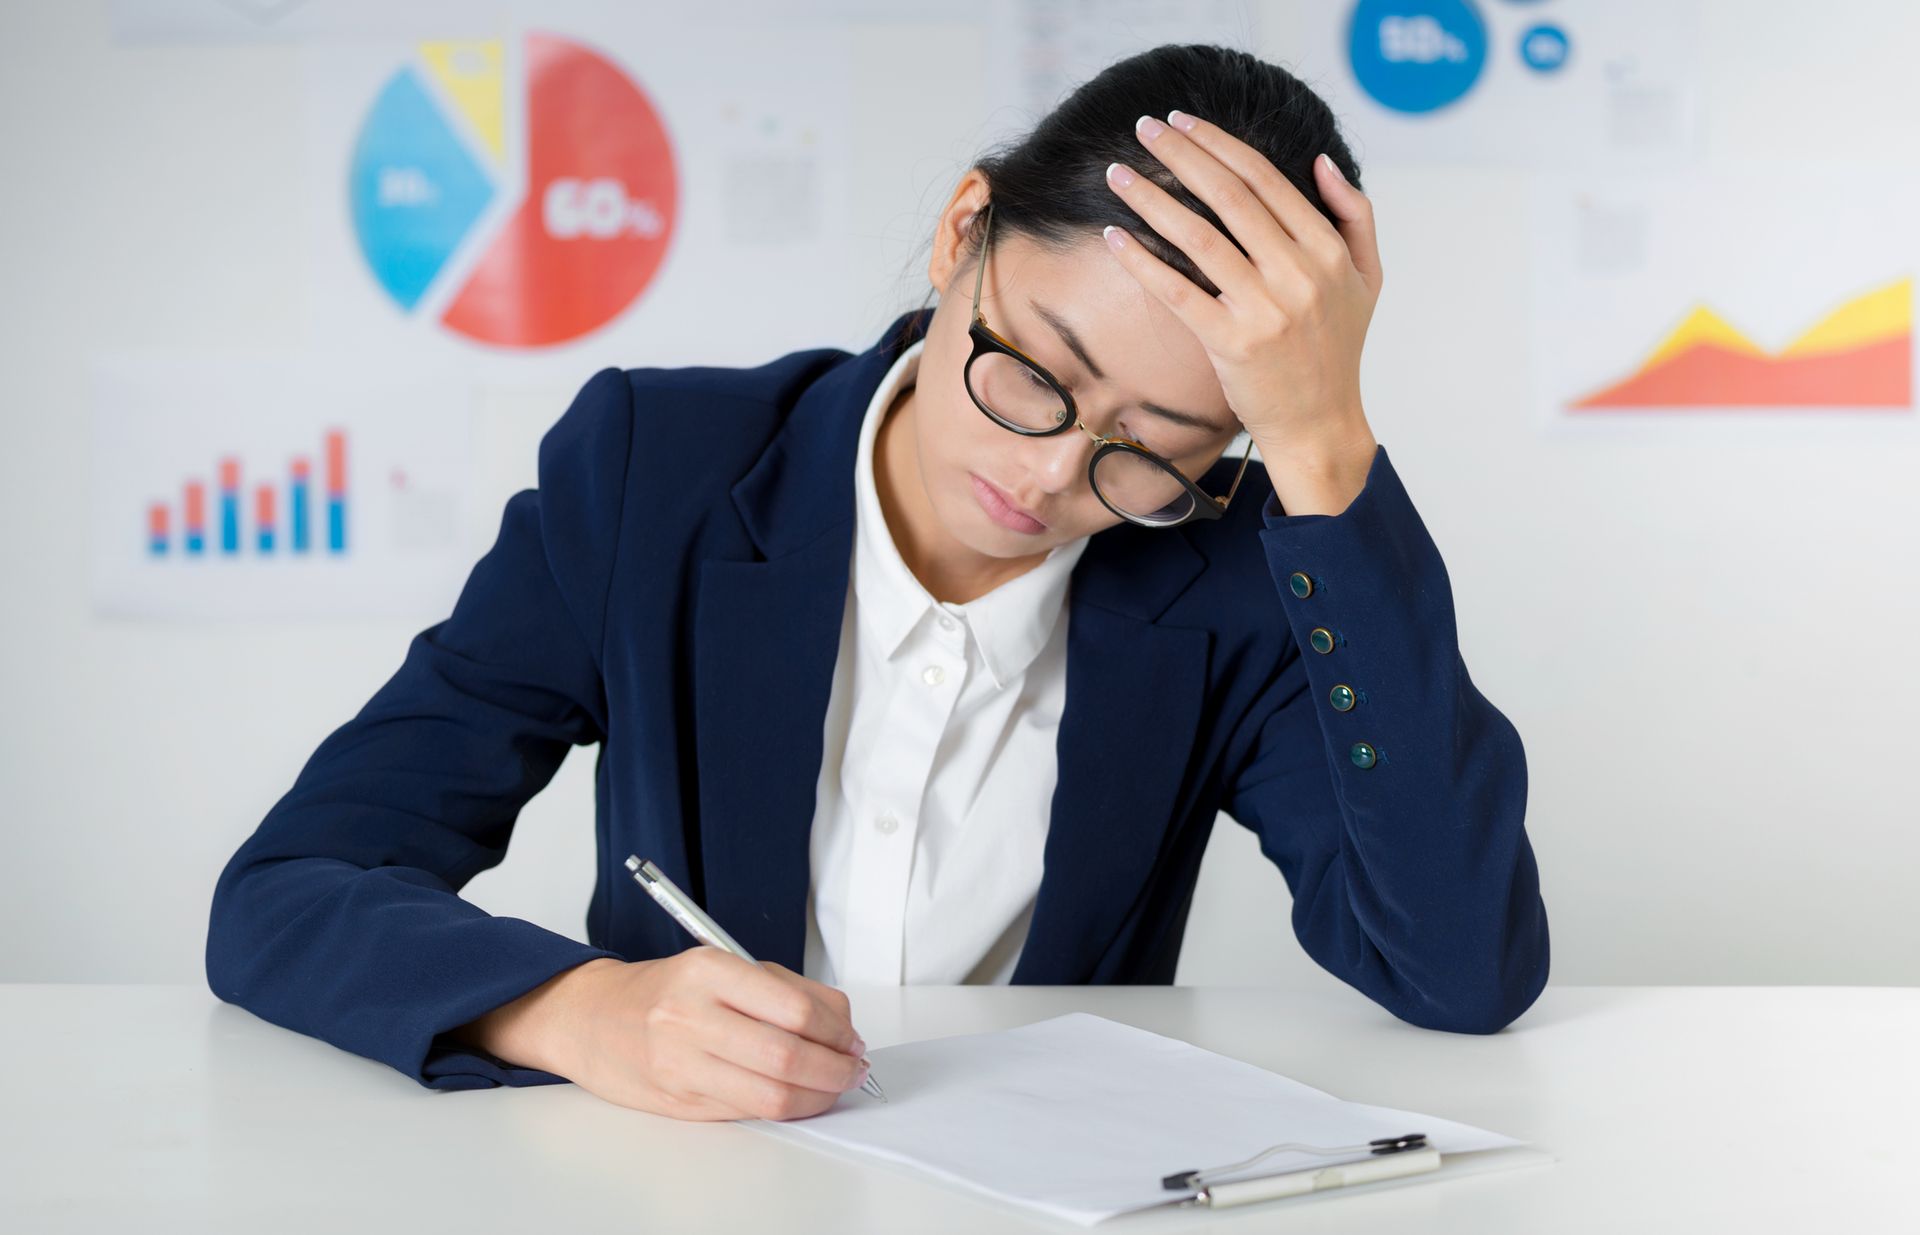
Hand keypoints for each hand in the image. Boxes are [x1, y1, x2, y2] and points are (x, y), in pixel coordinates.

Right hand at [536, 950, 869, 1120]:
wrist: (592, 1018)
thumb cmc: (666, 990)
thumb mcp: (722, 965)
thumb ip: (784, 988)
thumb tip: (842, 1024)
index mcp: (708, 971)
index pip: (794, 1008)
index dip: (837, 1030)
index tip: (852, 1037)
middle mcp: (691, 1017)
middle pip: (787, 1056)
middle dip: (835, 1068)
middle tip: (852, 1067)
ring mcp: (682, 1064)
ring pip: (771, 1095)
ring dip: (818, 1095)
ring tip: (833, 1085)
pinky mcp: (680, 1102)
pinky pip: (748, 1112)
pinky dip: (786, 1107)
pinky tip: (797, 1096)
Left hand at [1101, 110, 1381, 511]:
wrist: (1320, 423)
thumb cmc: (1337, 350)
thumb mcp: (1367, 279)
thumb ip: (1355, 216)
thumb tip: (1322, 162)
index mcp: (1329, 251)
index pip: (1266, 180)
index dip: (1220, 144)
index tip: (1183, 121)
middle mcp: (1299, 274)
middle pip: (1229, 196)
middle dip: (1182, 154)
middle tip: (1144, 128)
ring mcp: (1265, 309)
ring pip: (1199, 237)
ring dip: (1152, 199)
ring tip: (1118, 174)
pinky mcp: (1232, 344)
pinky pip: (1178, 292)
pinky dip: (1143, 260)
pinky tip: (1115, 235)